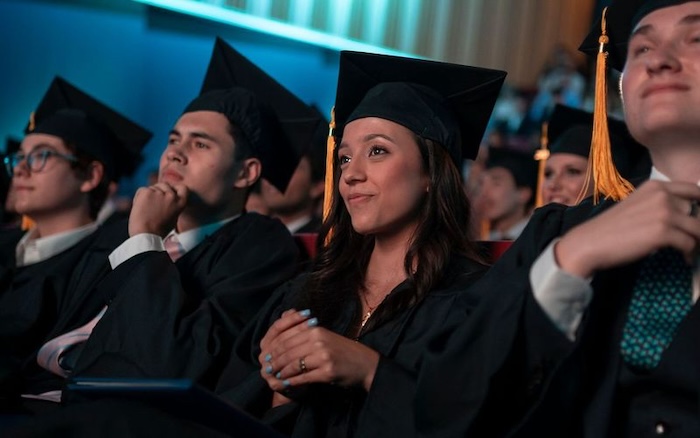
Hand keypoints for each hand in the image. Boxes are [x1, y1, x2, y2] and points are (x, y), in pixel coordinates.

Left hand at [128, 182, 187, 236]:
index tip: (168, 192)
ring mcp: (159, 192)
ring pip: (152, 188)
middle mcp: (171, 195)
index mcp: (180, 203)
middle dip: (158, 191)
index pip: (182, 188)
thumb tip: (169, 197)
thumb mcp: (174, 217)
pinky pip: (142, 190)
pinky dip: (138, 198)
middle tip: (152, 204)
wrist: (146, 235)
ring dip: (148, 195)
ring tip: (146, 210)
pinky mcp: (146, 192)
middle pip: (164, 185)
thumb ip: (173, 205)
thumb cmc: (158, 230)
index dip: (175, 188)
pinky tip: (140, 208)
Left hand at [259, 310, 379, 393]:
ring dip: (282, 372)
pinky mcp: (327, 372)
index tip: (265, 357)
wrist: (365, 363)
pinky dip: (293, 382)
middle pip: (288, 352)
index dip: (273, 349)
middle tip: (266, 369)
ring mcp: (323, 356)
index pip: (287, 338)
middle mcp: (319, 341)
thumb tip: (281, 334)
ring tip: (275, 377)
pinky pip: (304, 377)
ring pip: (294, 365)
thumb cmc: (343, 350)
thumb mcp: (324, 336)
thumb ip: (305, 333)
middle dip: (274, 361)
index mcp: (316, 330)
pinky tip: (287, 384)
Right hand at [555, 180, 699, 277]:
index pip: (693, 189)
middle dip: (695, 227)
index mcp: (655, 186)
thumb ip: (659, 204)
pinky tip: (683, 259)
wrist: (591, 242)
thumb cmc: (611, 228)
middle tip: (688, 239)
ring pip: (697, 229)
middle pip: (697, 211)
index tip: (697, 218)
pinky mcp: (663, 232)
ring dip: (695, 242)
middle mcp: (662, 195)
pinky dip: (688, 254)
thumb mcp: (637, 205)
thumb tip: (686, 216)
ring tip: (687, 252)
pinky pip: (690, 244)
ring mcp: (664, 213)